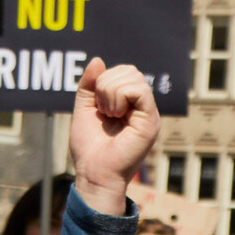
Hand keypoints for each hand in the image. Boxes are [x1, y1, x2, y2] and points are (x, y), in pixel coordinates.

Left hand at [66, 61, 160, 207]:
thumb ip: (89, 85)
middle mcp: (142, 107)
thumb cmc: (89, 148)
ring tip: (109, 115)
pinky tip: (115, 116)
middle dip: (106, 84)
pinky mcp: (150, 121)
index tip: (97, 106)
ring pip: (134, 77)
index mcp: (130, 104)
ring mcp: (148, 114)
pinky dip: (119, 97)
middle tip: (102, 110)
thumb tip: (98, 60)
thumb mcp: (84, 109)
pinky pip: (139, 90)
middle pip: (130, 70)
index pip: (124, 71)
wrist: (93, 174)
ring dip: (111, 93)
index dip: (104, 80)